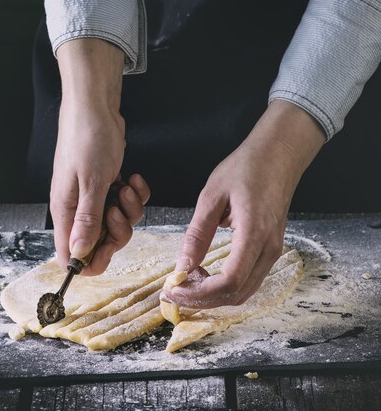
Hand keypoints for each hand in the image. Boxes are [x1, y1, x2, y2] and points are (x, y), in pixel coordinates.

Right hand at [50, 38, 149, 275]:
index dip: (90, 260)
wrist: (96, 107)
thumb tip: (78, 254)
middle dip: (117, 231)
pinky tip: (132, 177)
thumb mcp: (91, 182)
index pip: (71, 254)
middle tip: (118, 210)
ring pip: (118, 222)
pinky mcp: (109, 183)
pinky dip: (135, 193)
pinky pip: (128, 202)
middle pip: (100, 242)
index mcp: (66, 211)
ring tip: (126, 186)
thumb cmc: (87, 138)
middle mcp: (78, 207)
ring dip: (129, 209)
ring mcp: (94, 195)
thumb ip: (87, 220)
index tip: (108, 249)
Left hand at [163, 100, 325, 308]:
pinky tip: (205, 272)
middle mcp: (269, 247)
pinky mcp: (271, 248)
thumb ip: (198, 233)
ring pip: (244, 291)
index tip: (174, 289)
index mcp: (254, 232)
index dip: (200, 294)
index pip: (230, 281)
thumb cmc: (246, 167)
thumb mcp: (212, 195)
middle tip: (174, 291)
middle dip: (203, 300)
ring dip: (214, 294)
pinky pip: (249, 279)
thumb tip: (182, 266)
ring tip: (187, 281)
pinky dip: (225, 284)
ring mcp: (274, 250)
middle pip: (237, 294)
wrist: (279, 154)